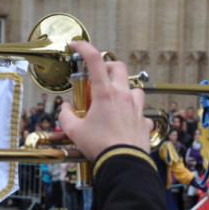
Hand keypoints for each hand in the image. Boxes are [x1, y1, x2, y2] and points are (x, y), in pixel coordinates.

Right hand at [58, 41, 150, 159]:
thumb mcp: (74, 131)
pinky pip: (141, 113)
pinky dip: (132, 114)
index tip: (76, 45)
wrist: (123, 164)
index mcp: (105, 94)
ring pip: (134, 88)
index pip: (94, 60)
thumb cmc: (100, 146)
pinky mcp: (144, 122)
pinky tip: (125, 122)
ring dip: (123, 89)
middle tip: (97, 76)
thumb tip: (65, 109)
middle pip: (118, 68)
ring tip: (114, 99)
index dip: (84, 48)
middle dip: (107, 67)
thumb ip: (66, 117)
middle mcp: (123, 96)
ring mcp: (136, 109)